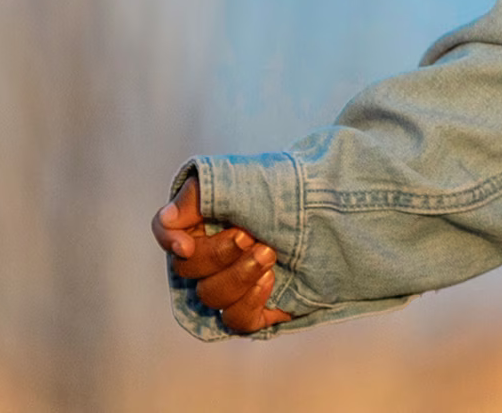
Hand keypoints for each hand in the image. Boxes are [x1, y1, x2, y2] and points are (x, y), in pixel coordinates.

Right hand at [151, 180, 292, 332]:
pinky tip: (270, 279)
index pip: (167, 230)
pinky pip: (235, 320)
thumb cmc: (290, 190)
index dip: (169, 239)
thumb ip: (199, 196)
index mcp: (206, 217)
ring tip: (269, 254)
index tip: (187, 243)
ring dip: (238, 276)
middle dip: (217, 254)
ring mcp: (235, 281)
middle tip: (249, 235)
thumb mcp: (243, 181)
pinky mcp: (256, 307)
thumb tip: (166, 220)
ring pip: (210, 296)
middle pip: (187, 268)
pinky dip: (249, 302)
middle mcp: (215, 251)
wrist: (335, 211)